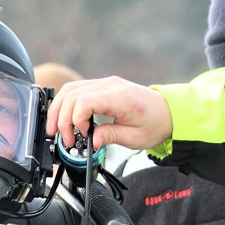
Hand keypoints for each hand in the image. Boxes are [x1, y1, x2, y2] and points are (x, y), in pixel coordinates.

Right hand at [45, 77, 173, 151]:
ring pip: (71, 89)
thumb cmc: (154, 123)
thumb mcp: (134, 137)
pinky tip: (65, 118)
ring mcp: (105, 84)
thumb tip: (92, 140)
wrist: (167, 112)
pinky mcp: (102, 87)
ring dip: (60, 109)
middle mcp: (110, 86)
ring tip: (57, 129)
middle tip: (62, 137)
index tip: (80, 136)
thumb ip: (110, 136)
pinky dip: (67, 104)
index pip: (85, 101)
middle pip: (72, 93)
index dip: (75, 119)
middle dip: (62, 117)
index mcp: (120, 97)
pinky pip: (77, 90)